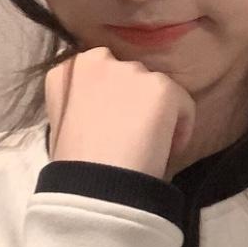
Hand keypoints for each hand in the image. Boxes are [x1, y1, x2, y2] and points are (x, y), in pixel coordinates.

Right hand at [45, 45, 196, 178]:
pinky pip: (183, 104)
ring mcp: (130, 71)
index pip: (99, 71)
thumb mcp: (64, 128)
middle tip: (132, 138)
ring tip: (148, 148)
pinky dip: (181, 128)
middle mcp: (97, 61)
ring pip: (155, 89)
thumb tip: (103, 116)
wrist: (94, 185)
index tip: (112, 127)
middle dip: (133, 102)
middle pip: (129, 76)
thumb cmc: (74, 168)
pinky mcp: (160, 87)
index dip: (110, 100)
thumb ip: (83, 108)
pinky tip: (165, 151)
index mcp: (68, 71)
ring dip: (155, 113)